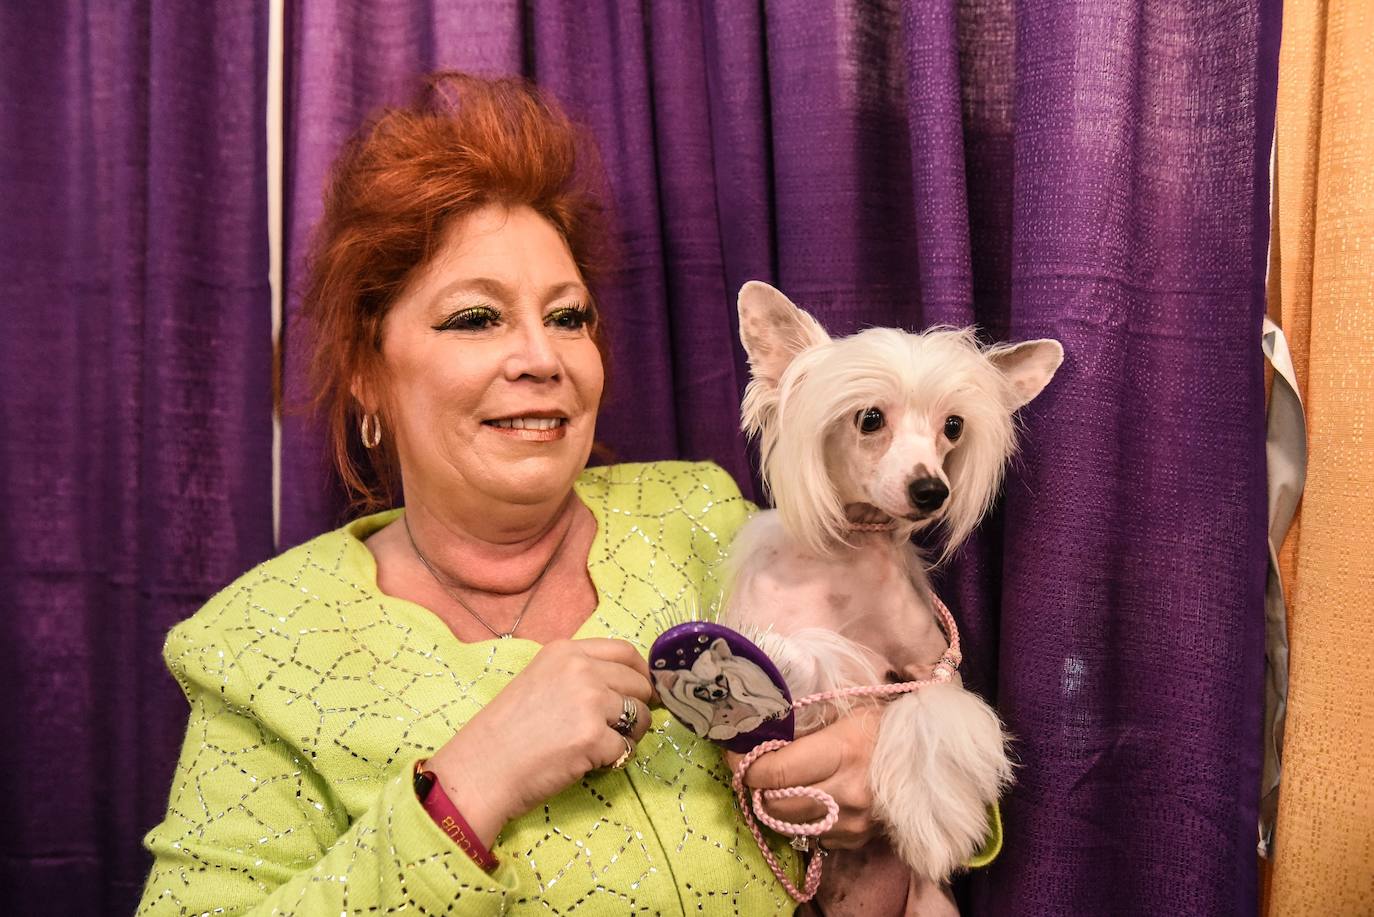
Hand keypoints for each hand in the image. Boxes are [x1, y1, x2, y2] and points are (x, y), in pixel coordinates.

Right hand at [426, 638, 653, 845]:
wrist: (482, 768)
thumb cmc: (507, 730)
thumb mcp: (540, 679)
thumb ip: (579, 673)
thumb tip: (630, 683)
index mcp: (565, 651)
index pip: (625, 652)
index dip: (641, 673)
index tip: (643, 691)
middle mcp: (580, 669)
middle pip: (638, 683)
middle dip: (639, 707)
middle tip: (620, 728)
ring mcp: (589, 702)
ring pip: (641, 716)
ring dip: (630, 735)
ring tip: (602, 747)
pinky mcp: (594, 737)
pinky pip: (627, 748)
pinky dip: (614, 760)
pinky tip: (589, 762)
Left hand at [725, 704, 884, 849]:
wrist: (928, 757)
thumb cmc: (881, 724)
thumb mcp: (844, 711)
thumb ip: (803, 723)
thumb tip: (757, 731)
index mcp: (842, 751)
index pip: (777, 771)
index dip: (746, 766)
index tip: (734, 753)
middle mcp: (847, 792)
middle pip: (777, 804)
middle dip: (757, 788)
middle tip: (753, 770)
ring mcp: (853, 821)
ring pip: (790, 825)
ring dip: (776, 806)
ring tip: (778, 784)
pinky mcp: (857, 838)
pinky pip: (812, 835)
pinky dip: (802, 820)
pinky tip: (809, 799)